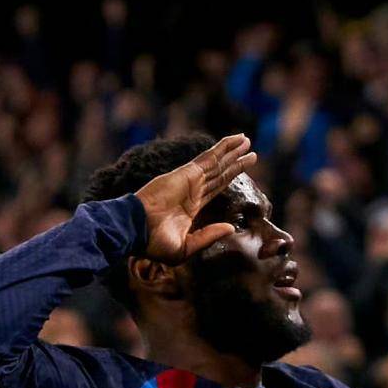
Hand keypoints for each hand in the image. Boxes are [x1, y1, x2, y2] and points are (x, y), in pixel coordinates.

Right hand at [135, 134, 257, 263]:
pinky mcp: (187, 174)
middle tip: (250, 150)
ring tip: (247, 140)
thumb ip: (209, 235)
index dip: (228, 179)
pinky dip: (223, 148)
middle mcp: (192, 191)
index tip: (240, 172)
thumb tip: (230, 228)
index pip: (214, 189)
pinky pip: (209, 158)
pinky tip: (235, 140)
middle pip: (218, 173)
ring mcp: (190, 180)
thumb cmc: (155, 244)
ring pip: (216, 163)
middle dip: (234, 161)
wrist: (137, 230)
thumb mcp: (187, 247)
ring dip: (232, 151)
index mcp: (191, 208)